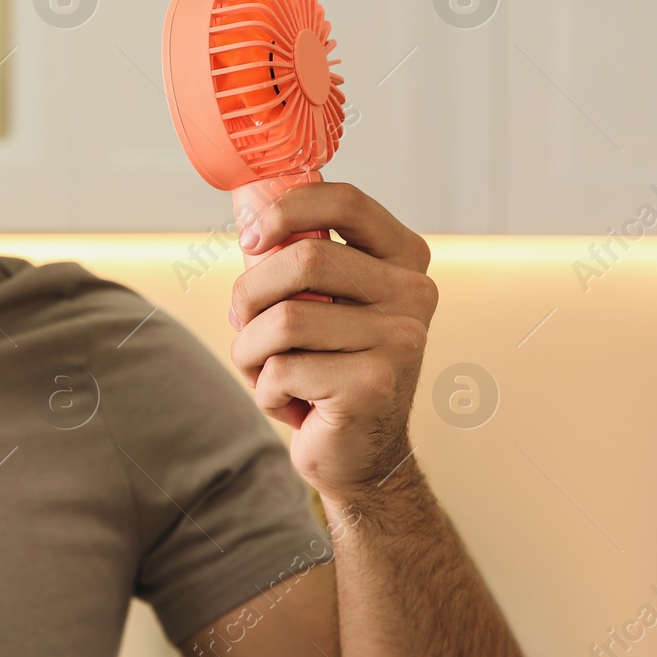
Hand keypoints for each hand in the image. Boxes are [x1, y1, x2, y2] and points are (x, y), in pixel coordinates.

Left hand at [227, 182, 437, 501]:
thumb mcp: (318, 302)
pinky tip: (293, 405)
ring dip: (250, 350)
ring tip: (267, 371)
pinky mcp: (374, 384)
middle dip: (249, 294)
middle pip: (304, 260)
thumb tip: (245, 203)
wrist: (359, 454)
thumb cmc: (326, 368)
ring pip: (283, 320)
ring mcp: (401, 340)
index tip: (250, 238)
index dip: (285, 210)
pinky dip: (265, 390)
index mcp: (403, 259)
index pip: (345, 202)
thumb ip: (293, 255)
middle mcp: (414, 294)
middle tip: (243, 322)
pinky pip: (282, 370)